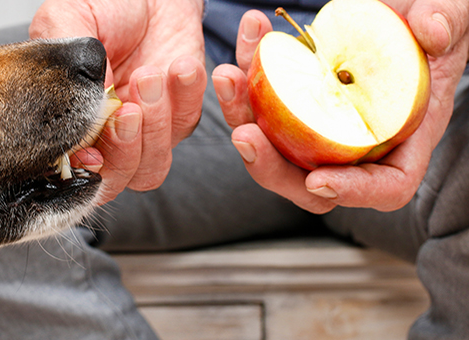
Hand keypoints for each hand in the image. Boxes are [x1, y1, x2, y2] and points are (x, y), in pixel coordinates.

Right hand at [30, 0, 207, 203]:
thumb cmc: (103, 6)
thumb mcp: (65, 21)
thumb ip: (65, 66)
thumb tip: (83, 112)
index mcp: (69, 123)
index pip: (72, 170)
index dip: (83, 170)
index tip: (92, 152)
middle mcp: (105, 137)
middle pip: (115, 180)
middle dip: (124, 149)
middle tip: (128, 109)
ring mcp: (145, 132)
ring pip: (152, 167)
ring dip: (155, 125)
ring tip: (150, 75)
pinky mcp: (181, 115)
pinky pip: (185, 124)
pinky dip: (185, 97)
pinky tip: (178, 67)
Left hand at [211, 0, 468, 213]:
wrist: (400, 11)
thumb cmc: (431, 24)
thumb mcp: (453, 16)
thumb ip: (448, 21)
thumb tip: (431, 31)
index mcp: (403, 138)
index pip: (384, 187)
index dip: (352, 192)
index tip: (319, 180)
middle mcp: (356, 143)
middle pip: (310, 181)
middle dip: (271, 165)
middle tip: (244, 134)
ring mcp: (319, 126)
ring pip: (274, 144)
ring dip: (242, 113)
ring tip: (229, 75)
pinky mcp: (293, 102)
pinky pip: (262, 101)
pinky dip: (248, 72)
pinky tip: (249, 35)